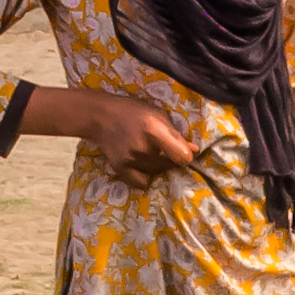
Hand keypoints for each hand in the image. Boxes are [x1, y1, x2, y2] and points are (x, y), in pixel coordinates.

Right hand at [77, 94, 195, 185]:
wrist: (100, 116)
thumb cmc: (134, 112)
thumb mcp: (158, 115)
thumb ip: (176, 133)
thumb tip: (194, 151)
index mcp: (154, 130)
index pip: (180, 156)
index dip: (186, 156)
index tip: (184, 153)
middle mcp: (142, 148)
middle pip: (169, 165)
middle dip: (171, 159)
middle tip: (162, 148)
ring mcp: (130, 160)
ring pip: (157, 172)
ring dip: (158, 166)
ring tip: (149, 151)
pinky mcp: (120, 168)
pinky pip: (141, 183)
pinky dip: (145, 176)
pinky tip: (141, 165)